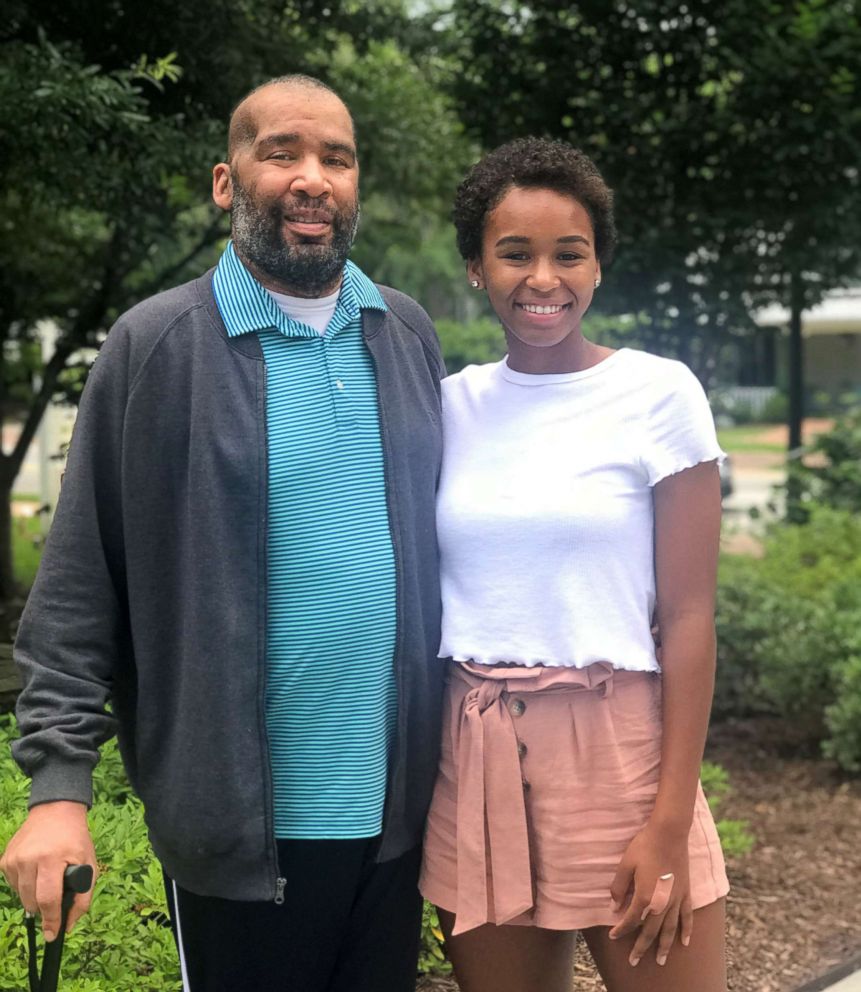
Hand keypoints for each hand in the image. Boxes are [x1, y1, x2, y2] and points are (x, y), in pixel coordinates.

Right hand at [0, 801, 96, 940]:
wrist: (56, 810)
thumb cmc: (75, 838)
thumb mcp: (89, 863)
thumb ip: (82, 897)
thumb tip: (69, 925)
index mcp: (51, 858)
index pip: (48, 899)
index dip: (51, 920)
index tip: (53, 935)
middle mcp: (29, 858)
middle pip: (32, 902)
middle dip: (44, 908)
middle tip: (56, 896)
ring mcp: (14, 858)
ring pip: (21, 896)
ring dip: (34, 896)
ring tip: (47, 878)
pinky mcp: (5, 859)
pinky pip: (13, 884)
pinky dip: (25, 885)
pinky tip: (36, 870)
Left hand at [607, 822, 691, 966]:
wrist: (669, 833)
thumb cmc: (644, 846)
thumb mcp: (625, 865)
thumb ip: (619, 887)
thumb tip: (614, 906)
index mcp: (645, 897)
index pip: (631, 920)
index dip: (621, 930)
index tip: (613, 936)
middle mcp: (662, 903)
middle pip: (651, 931)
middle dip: (641, 948)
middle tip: (634, 962)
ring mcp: (676, 899)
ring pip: (670, 929)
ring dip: (665, 946)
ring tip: (661, 960)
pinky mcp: (686, 892)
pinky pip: (687, 916)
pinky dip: (687, 930)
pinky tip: (685, 942)